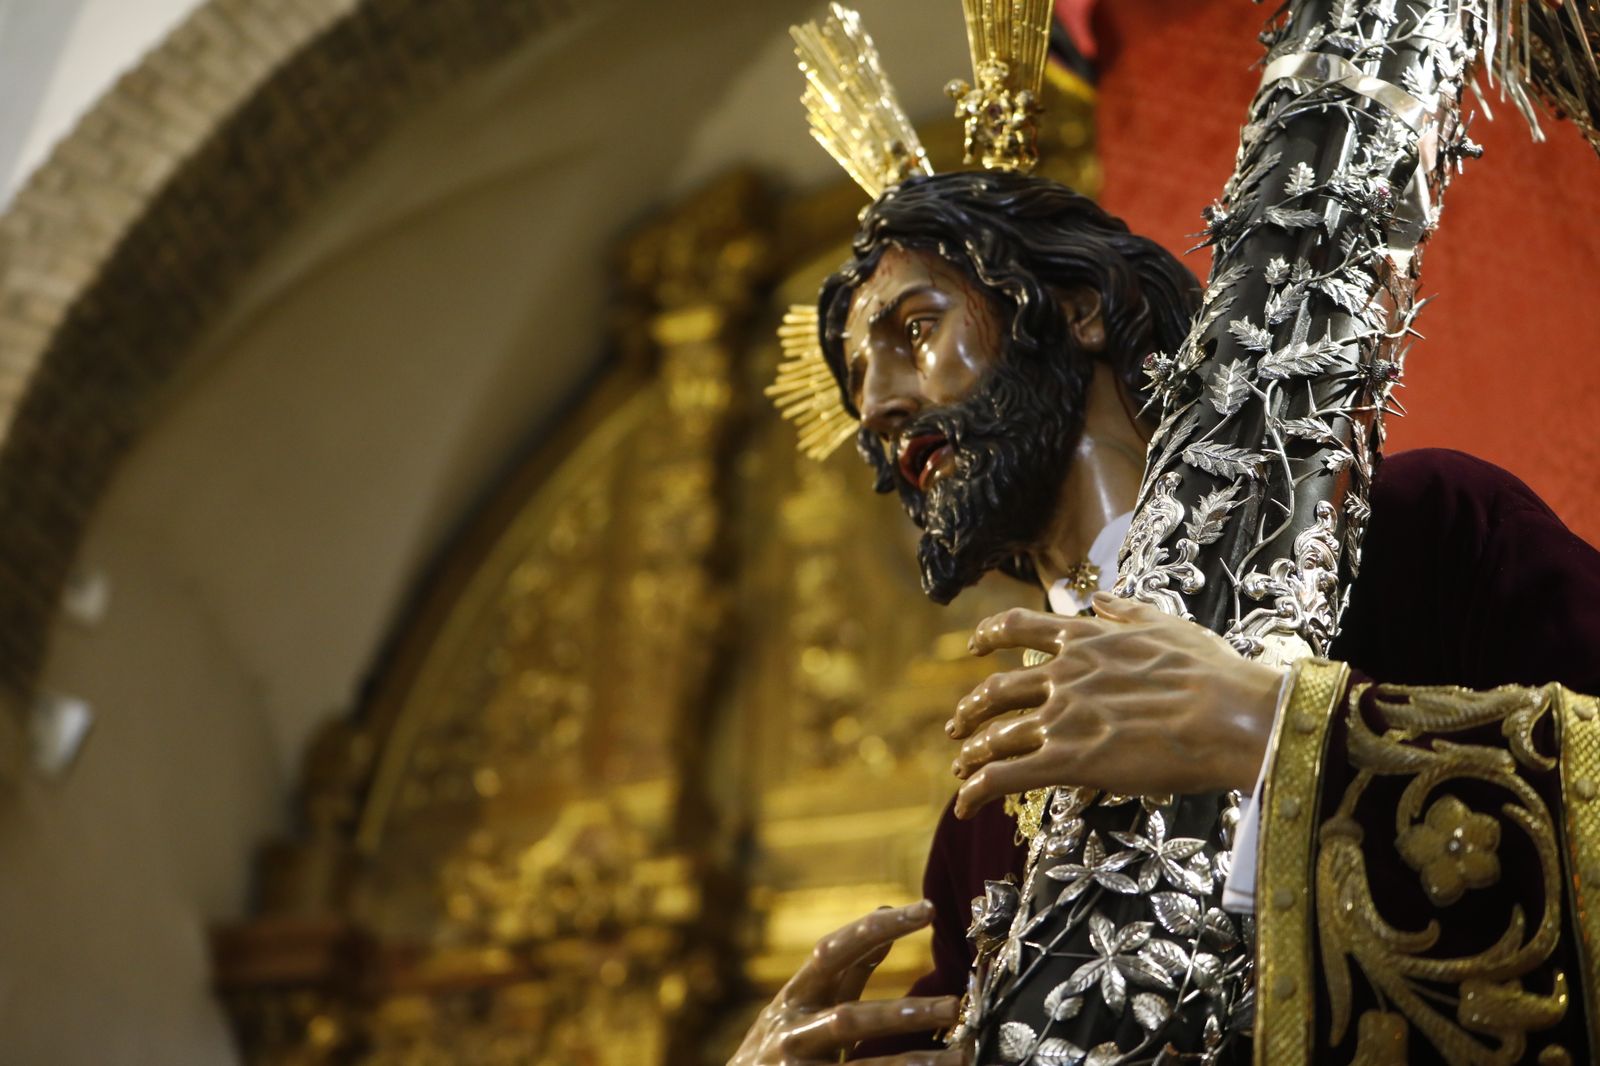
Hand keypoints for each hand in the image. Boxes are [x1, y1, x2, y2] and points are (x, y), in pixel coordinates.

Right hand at [727, 900, 967, 1065]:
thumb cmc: (785, 1047)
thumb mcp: (806, 1004)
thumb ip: (847, 969)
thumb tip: (885, 912)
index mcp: (793, 997)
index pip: (834, 951)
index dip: (878, 929)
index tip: (926, 909)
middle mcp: (790, 1032)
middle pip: (850, 1018)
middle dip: (905, 1013)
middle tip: (955, 1007)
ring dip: (914, 1061)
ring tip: (961, 1055)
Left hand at [946, 592, 1282, 818]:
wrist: (1230, 716)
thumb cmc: (1211, 673)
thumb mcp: (1166, 625)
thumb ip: (1125, 612)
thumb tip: (1100, 599)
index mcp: (1084, 640)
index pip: (1018, 628)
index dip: (989, 637)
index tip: (974, 646)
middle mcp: (1063, 675)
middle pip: (997, 690)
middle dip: (971, 709)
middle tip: (958, 725)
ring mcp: (1061, 718)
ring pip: (996, 736)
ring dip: (973, 754)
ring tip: (963, 769)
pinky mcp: (1066, 761)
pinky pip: (1004, 777)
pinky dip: (976, 792)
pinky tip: (963, 806)